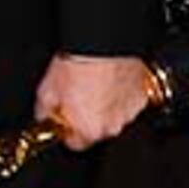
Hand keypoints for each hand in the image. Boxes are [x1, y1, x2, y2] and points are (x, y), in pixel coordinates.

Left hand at [33, 52, 151, 148]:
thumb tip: (45, 119)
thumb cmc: (77, 64)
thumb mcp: (46, 92)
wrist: (103, 43)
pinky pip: (129, 101)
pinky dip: (121, 93)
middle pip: (96, 130)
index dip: (66, 131)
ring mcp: (131, 111)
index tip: (63, 119)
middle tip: (77, 95)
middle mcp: (113, 126)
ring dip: (105, 105)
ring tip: (94, 83)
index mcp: (89, 130)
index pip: (75, 144)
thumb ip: (45, 114)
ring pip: (114, 116)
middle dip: (86, 117)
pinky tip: (109, 78)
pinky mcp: (143, 95)